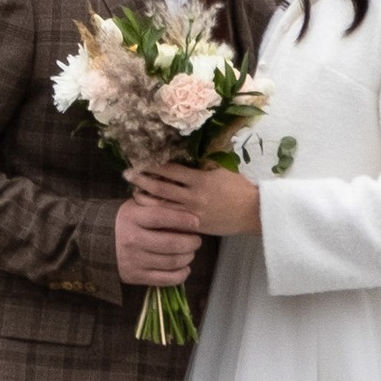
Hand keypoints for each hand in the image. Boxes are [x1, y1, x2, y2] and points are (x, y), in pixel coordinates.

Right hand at [113, 192, 203, 287]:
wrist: (94, 243)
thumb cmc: (122, 222)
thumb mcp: (134, 207)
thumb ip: (156, 207)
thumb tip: (185, 212)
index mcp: (132, 218)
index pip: (161, 217)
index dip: (182, 220)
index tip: (196, 222)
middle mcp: (133, 240)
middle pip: (171, 243)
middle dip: (190, 242)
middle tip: (197, 240)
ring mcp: (135, 260)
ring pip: (171, 262)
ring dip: (188, 257)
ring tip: (190, 252)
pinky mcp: (136, 277)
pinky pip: (165, 279)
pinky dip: (181, 275)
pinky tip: (185, 268)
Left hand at [132, 158, 262, 238]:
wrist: (253, 212)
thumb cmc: (239, 187)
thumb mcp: (221, 169)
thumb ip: (202, 163)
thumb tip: (183, 154)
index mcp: (200, 180)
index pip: (170, 171)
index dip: (153, 165)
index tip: (141, 159)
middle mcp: (193, 197)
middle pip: (161, 189)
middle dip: (142, 180)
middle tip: (127, 174)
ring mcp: (192, 214)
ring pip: (162, 207)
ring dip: (146, 199)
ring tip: (133, 193)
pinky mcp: (195, 226)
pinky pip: (173, 221)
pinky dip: (159, 215)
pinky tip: (150, 212)